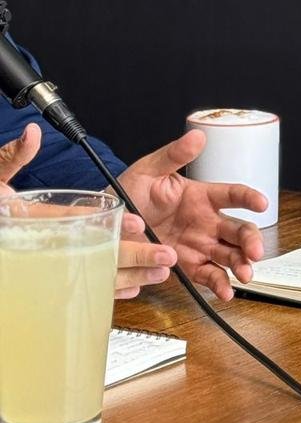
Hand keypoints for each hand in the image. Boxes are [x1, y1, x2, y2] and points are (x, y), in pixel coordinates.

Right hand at [0, 123, 177, 298]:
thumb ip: (15, 157)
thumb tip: (32, 133)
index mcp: (29, 216)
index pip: (70, 220)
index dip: (105, 221)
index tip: (140, 222)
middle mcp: (41, 245)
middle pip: (92, 253)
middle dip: (131, 256)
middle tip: (164, 255)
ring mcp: (47, 266)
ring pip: (94, 275)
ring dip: (129, 276)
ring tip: (159, 273)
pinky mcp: (53, 279)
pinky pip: (84, 287)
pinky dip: (109, 289)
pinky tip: (133, 287)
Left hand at [119, 129, 266, 300]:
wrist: (107, 224)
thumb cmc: (130, 193)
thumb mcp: (148, 170)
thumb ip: (173, 155)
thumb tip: (197, 136)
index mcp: (201, 196)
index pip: (232, 194)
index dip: (249, 198)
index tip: (262, 203)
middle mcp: (206, 221)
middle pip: (238, 229)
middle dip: (251, 240)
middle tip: (254, 252)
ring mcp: (198, 244)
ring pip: (229, 254)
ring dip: (241, 264)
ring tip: (245, 274)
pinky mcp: (187, 265)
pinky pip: (208, 275)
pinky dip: (219, 284)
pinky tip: (227, 291)